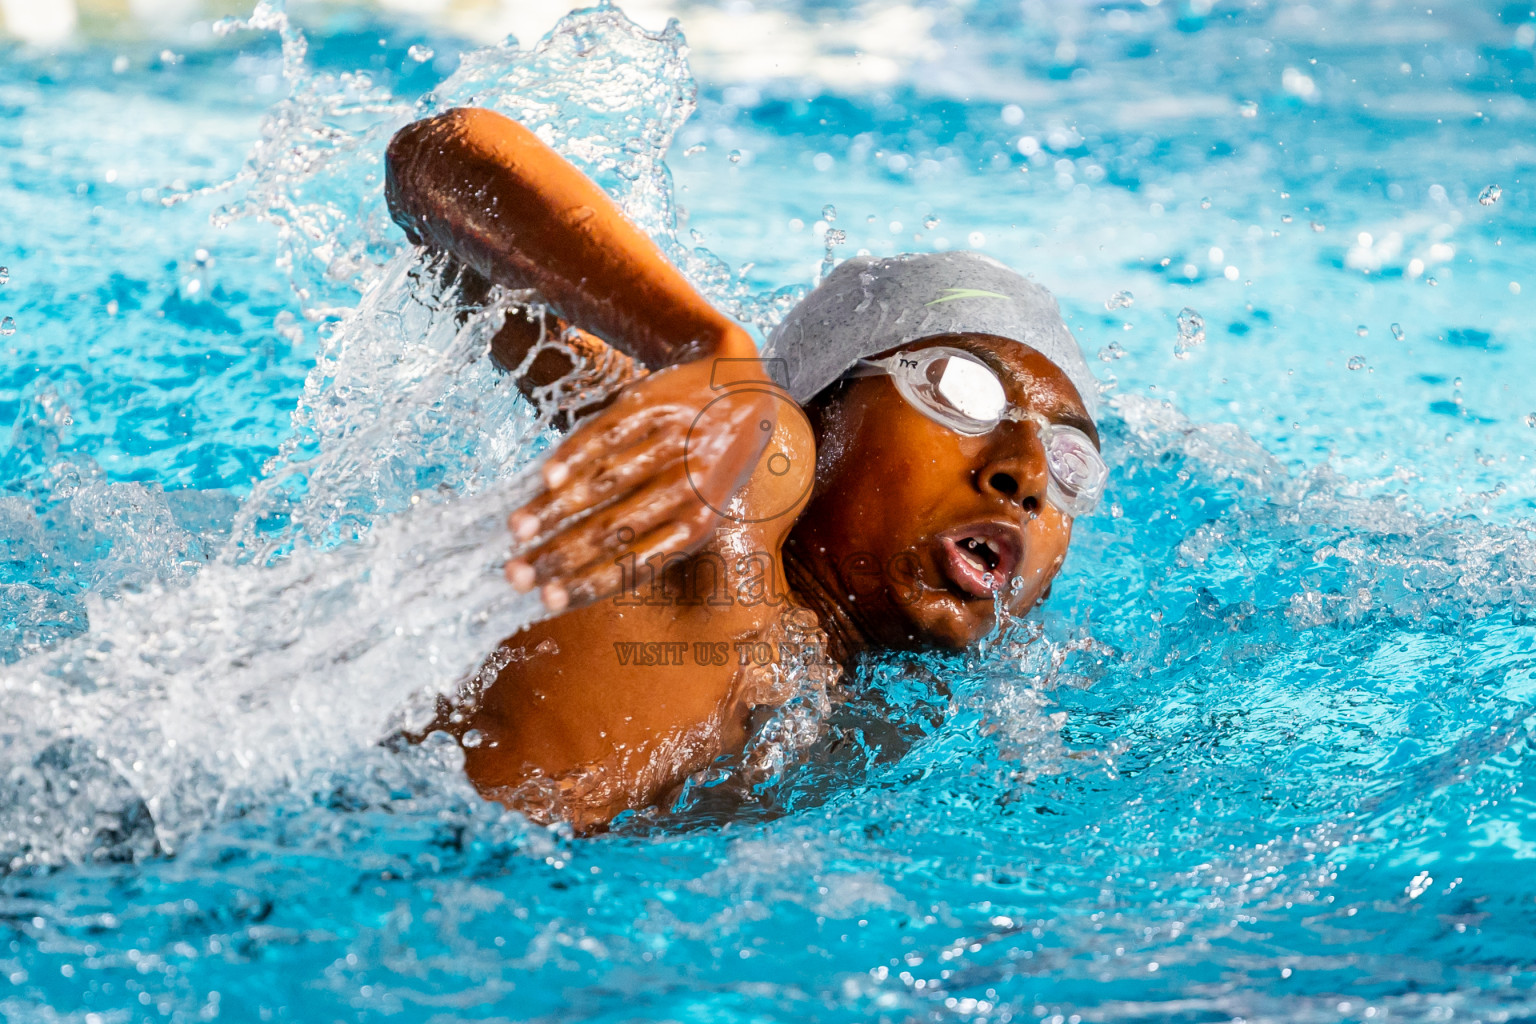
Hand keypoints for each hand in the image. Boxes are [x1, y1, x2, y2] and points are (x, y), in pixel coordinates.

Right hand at [503, 353, 779, 611]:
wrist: (746, 395)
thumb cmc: (705, 467)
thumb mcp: (696, 509)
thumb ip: (649, 536)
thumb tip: (575, 574)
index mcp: (697, 526)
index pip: (635, 563)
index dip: (588, 584)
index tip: (545, 601)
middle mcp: (688, 488)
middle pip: (613, 530)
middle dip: (560, 556)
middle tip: (514, 575)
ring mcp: (672, 445)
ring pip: (606, 484)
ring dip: (556, 510)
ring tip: (515, 530)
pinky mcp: (655, 406)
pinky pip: (610, 435)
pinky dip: (576, 457)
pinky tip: (545, 478)